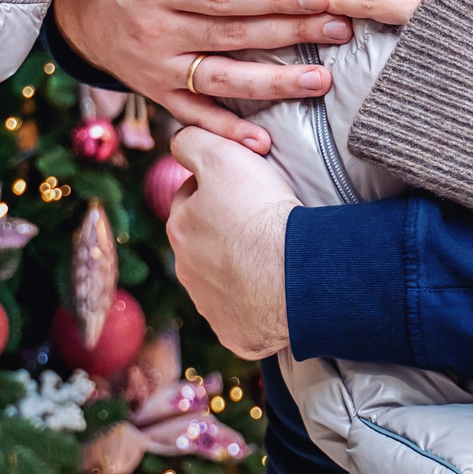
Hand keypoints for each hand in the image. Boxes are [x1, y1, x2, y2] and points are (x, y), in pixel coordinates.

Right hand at [54, 0, 352, 155]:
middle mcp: (155, 30)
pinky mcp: (155, 92)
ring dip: (274, 84)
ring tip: (321, 80)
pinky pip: (193, 115)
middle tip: (339, 30)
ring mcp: (155, 67)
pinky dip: (225, 131)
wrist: (82, 5)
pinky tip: (262, 143)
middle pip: (233, 35)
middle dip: (291, 33)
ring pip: (221, 80)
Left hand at [166, 127, 295, 359]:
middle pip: (202, 241)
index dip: (215, 186)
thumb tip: (178, 141)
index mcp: (181, 226)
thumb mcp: (223, 157)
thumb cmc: (260, 212)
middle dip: (222, 230)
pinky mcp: (235, 332)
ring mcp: (210, 305)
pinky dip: (256, 301)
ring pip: (220, 278)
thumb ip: (193, 142)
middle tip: (260, 220)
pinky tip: (278, 288)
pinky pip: (243, 313)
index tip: (244, 186)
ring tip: (273, 256)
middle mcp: (187, 269)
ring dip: (239, 266)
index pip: (189, 197)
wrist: (294, 275)